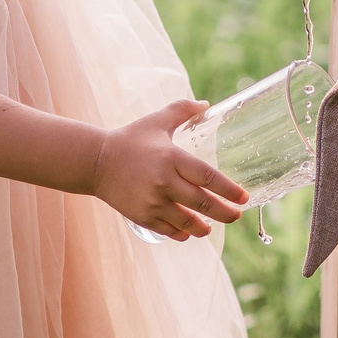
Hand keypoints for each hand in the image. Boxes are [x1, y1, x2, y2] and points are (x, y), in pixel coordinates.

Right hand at [90, 100, 247, 239]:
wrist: (94, 162)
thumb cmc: (129, 139)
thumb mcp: (156, 121)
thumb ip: (182, 110)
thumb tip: (206, 104)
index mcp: (172, 158)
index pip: (208, 177)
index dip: (228, 189)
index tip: (244, 198)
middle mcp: (164, 182)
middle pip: (202, 203)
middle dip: (224, 213)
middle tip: (236, 216)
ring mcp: (152, 201)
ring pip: (186, 221)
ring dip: (203, 227)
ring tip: (210, 226)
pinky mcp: (141, 216)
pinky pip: (167, 229)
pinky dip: (181, 233)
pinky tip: (189, 232)